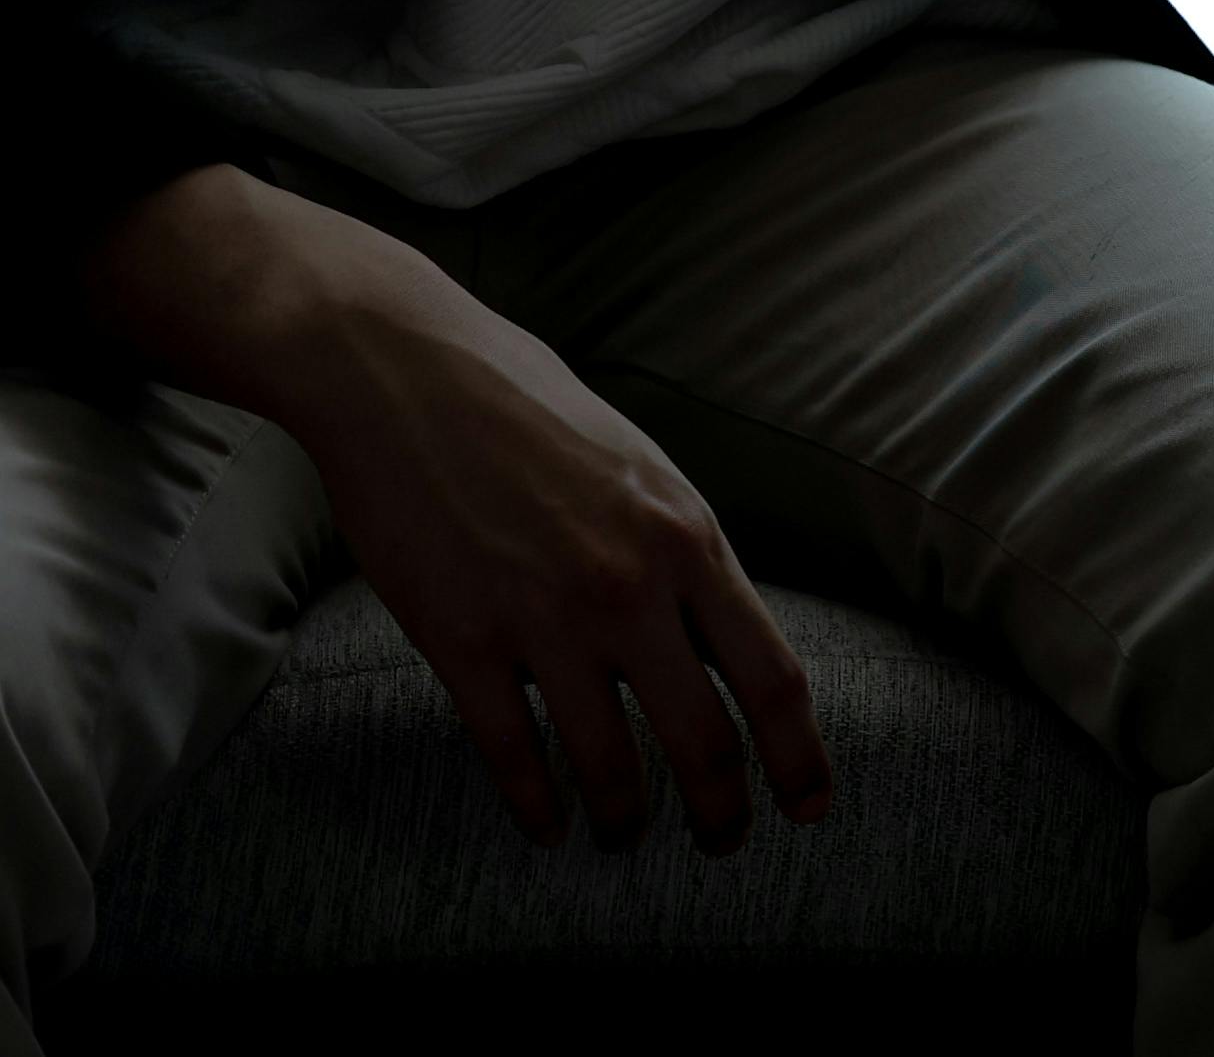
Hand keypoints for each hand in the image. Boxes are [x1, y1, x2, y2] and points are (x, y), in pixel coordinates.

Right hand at [82, 166, 828, 850]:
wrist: (402, 371)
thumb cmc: (527, 408)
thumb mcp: (641, 467)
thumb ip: (684, 552)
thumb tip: (722, 638)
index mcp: (687, 537)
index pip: (772, 676)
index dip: (800, 758)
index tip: (810, 807)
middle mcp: (629, 587)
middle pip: (704, 742)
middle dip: (721, 812)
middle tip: (720, 842)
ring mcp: (545, 619)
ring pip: (609, 765)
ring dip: (625, 820)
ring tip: (623, 838)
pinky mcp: (463, 641)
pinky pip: (515, 756)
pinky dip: (538, 807)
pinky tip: (548, 826)